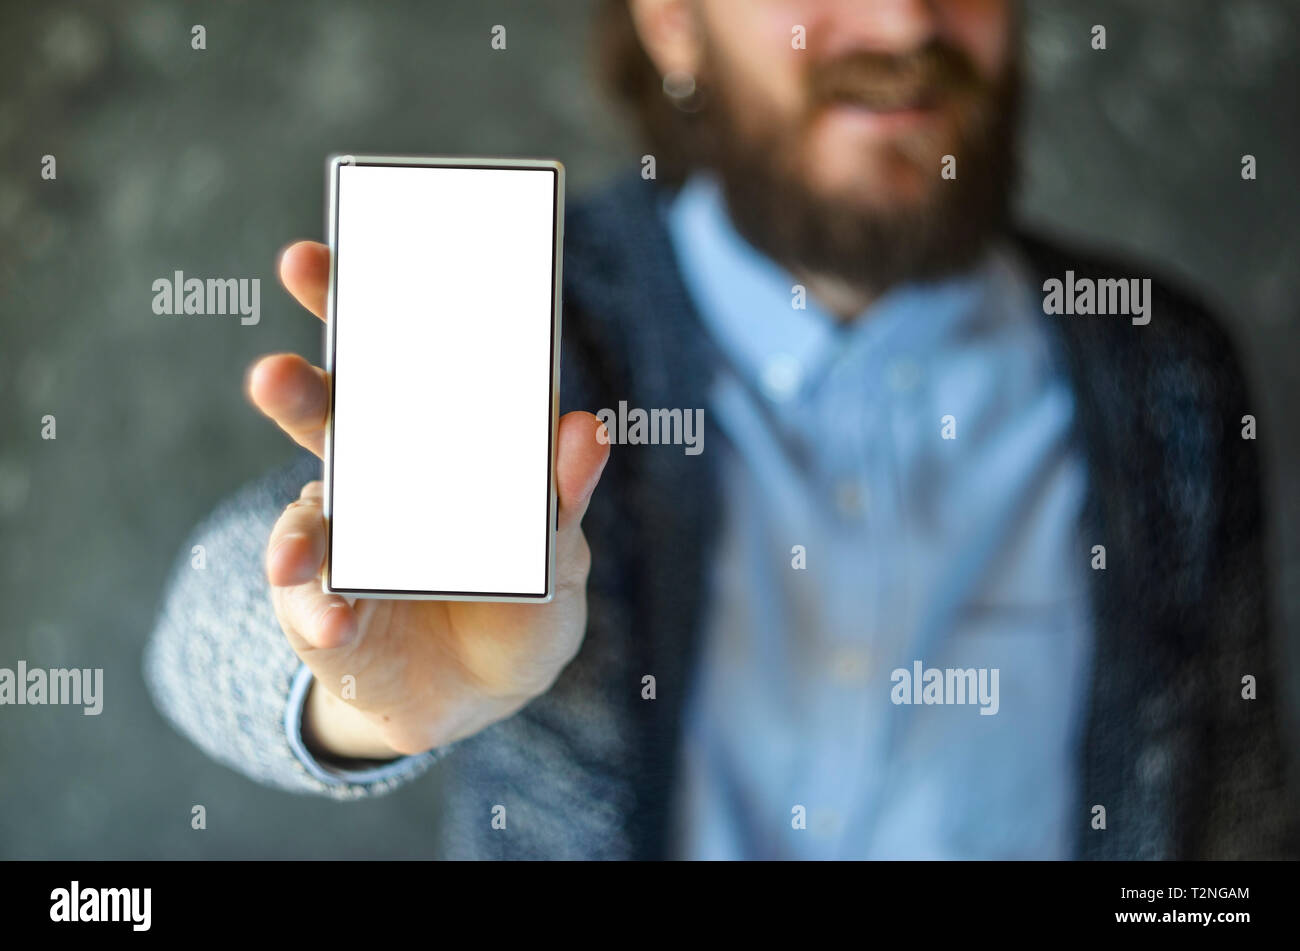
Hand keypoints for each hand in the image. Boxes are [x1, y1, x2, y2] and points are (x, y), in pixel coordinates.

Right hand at [248, 241, 608, 758]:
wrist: (483, 689)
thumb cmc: (526, 595)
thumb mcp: (557, 545)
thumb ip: (564, 493)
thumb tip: (589, 425)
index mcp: (437, 441)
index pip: (403, 361)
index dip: (369, 302)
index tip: (334, 249)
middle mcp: (377, 475)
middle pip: (337, 410)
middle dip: (308, 380)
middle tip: (282, 337)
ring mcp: (344, 540)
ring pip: (310, 501)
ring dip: (297, 476)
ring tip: (273, 411)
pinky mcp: (321, 609)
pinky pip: (311, 600)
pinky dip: (317, 603)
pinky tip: (332, 615)